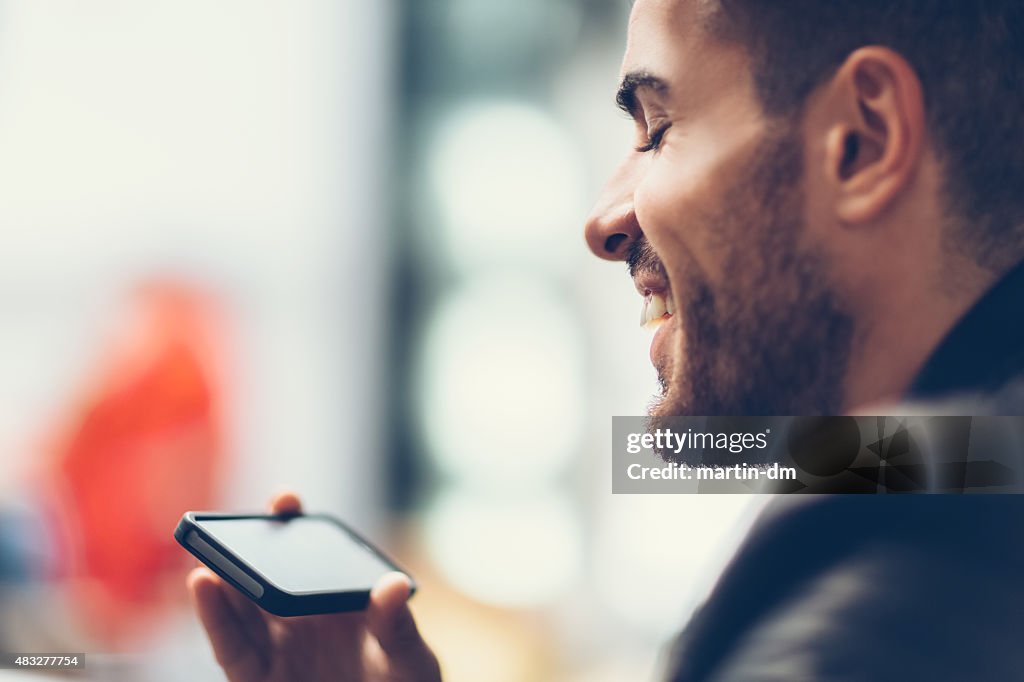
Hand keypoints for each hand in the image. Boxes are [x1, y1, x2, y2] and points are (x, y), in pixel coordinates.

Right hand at [188, 492, 441, 681]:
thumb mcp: (410, 660)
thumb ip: (398, 626)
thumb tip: (395, 584)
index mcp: (339, 600)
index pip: (312, 554)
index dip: (293, 524)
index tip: (285, 499)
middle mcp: (302, 617)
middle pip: (266, 573)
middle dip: (246, 544)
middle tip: (232, 522)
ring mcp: (277, 647)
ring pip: (240, 606)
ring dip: (222, 577)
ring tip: (209, 552)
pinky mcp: (257, 678)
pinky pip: (230, 646)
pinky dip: (215, 616)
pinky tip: (204, 583)